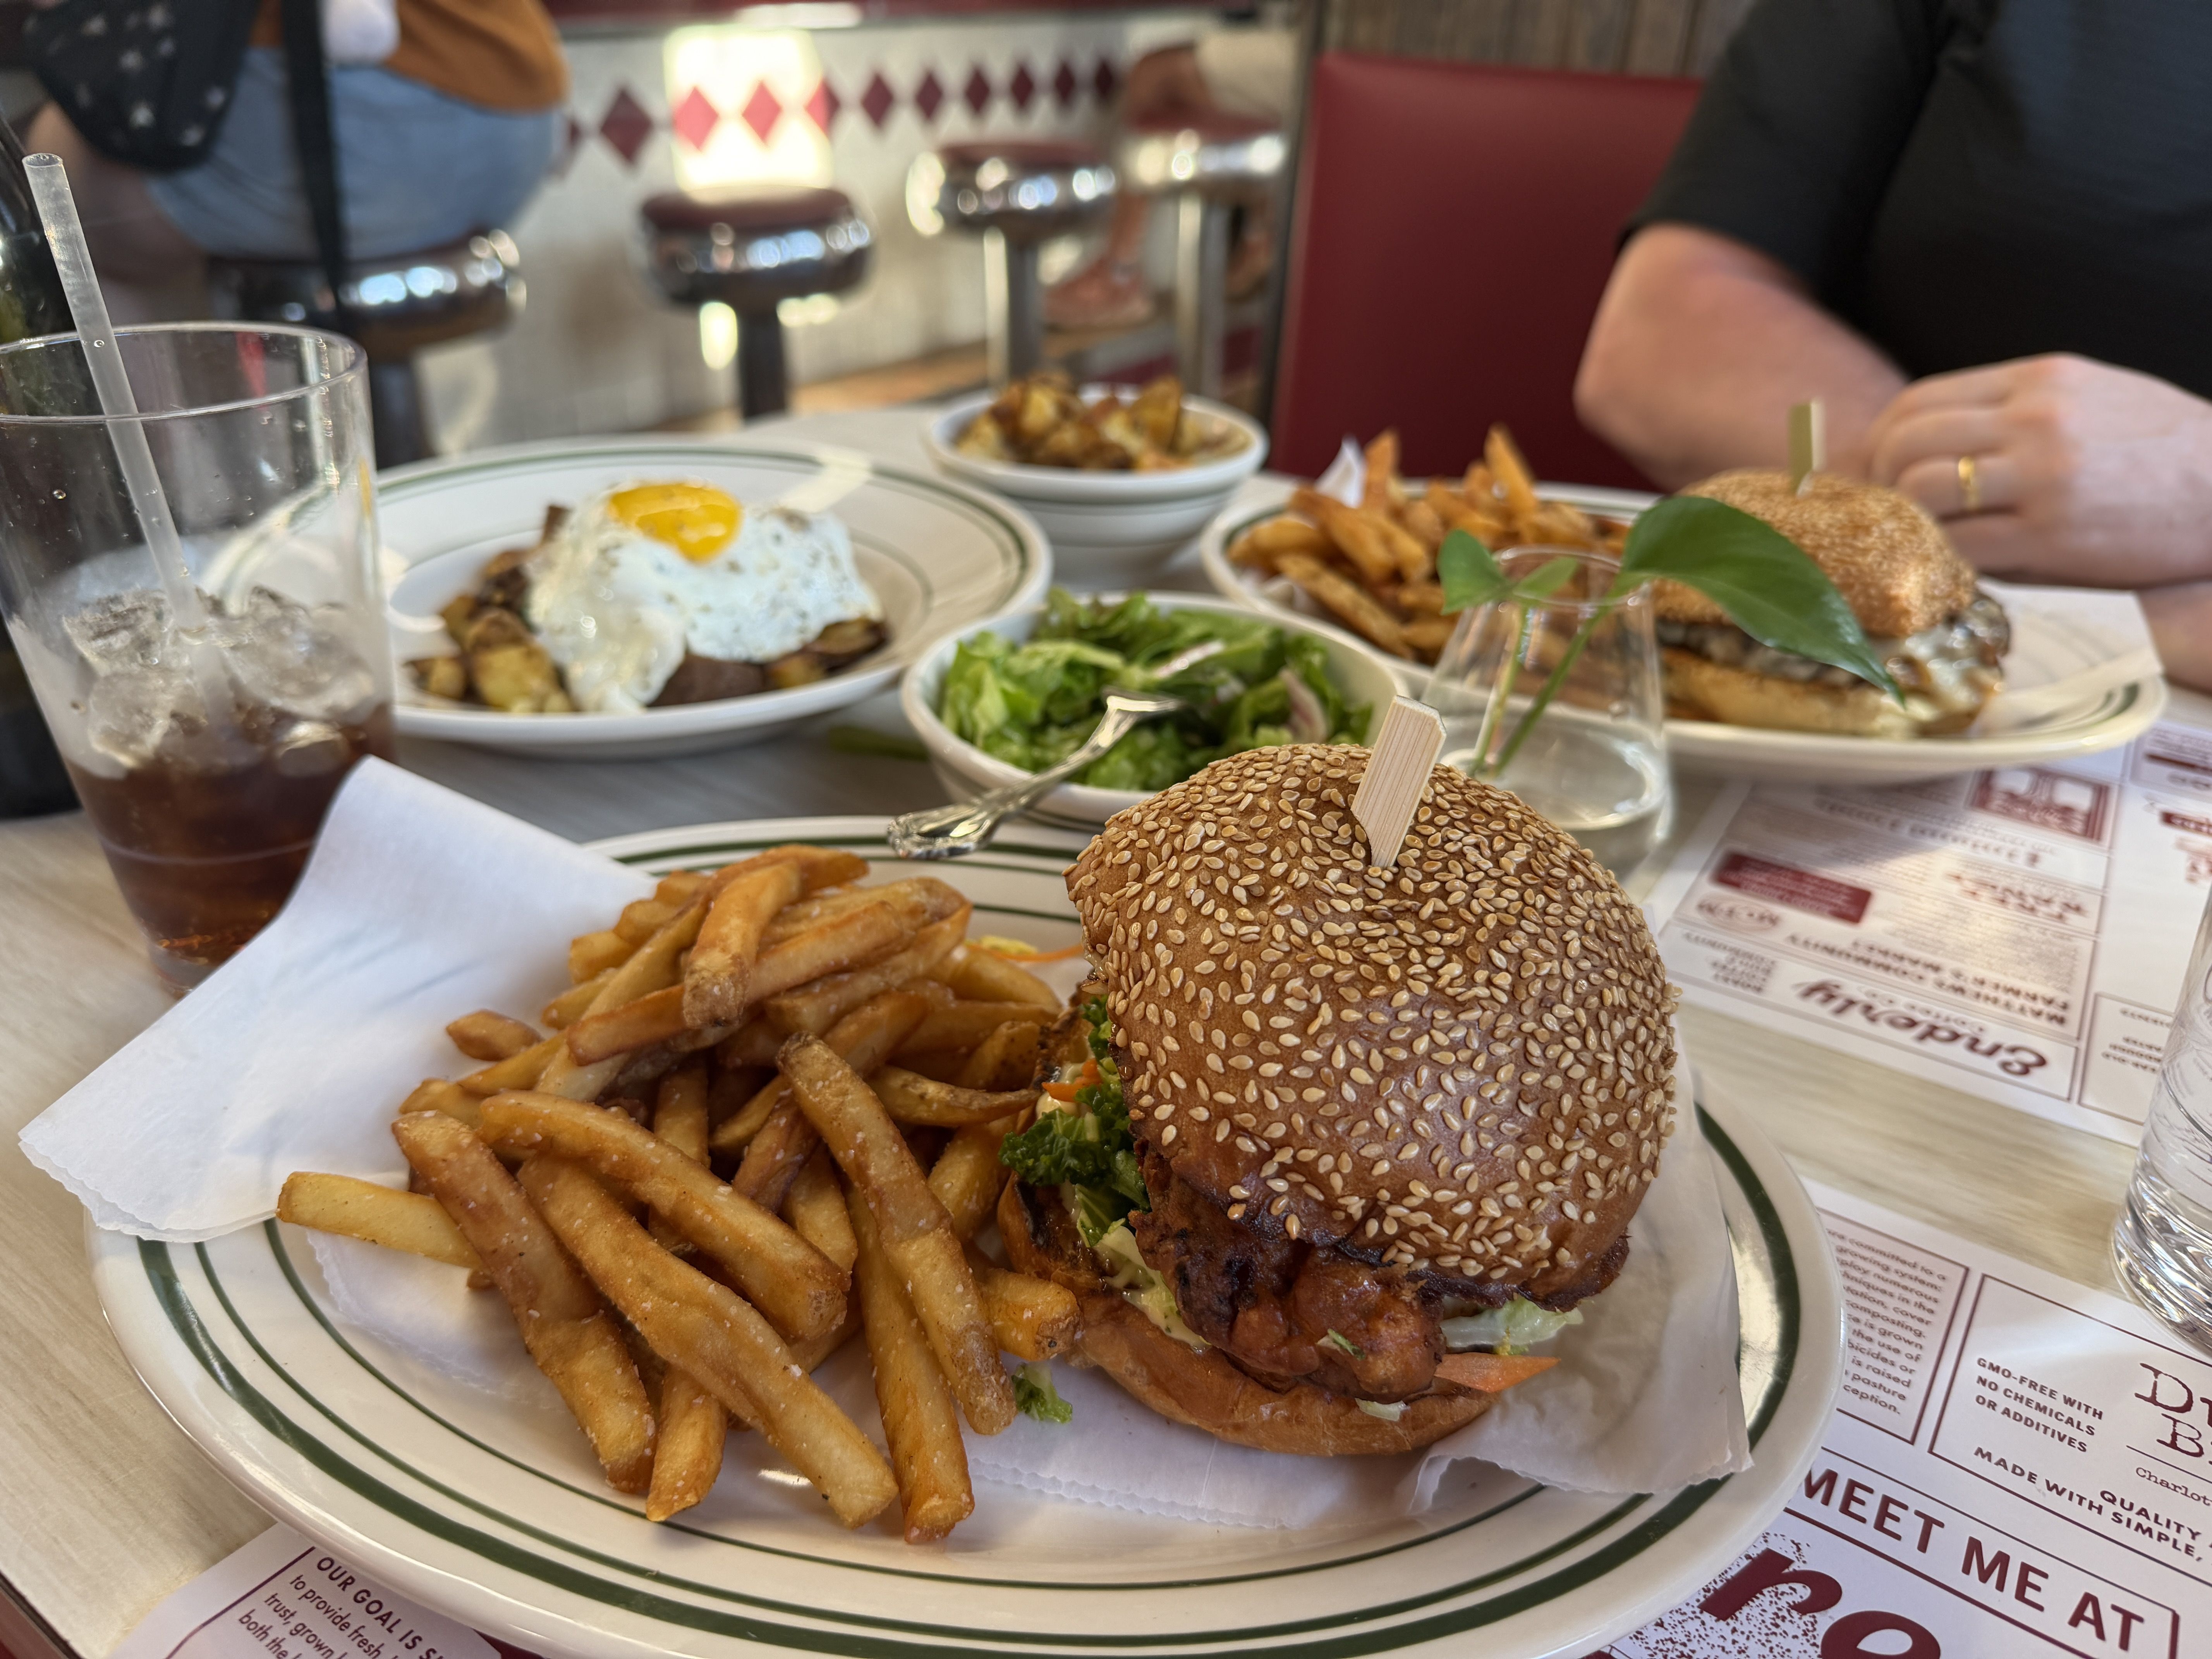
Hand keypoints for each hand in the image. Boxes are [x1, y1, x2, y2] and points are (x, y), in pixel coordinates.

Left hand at [1865, 354, 2211, 586]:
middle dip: (1879, 479)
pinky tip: (1955, 563)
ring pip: (1923, 492)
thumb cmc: (2158, 449)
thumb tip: (1933, 440)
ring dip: (1906, 520)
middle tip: (1880, 512)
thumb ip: (2012, 410)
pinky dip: (1944, 556)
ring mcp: (2044, 478)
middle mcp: (2036, 420)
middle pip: (1907, 442)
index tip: (1877, 469)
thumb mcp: (2088, 397)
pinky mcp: (2054, 535)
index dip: (1882, 438)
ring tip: (1920, 537)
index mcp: (2038, 381)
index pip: (1920, 401)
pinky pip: (1964, 546)